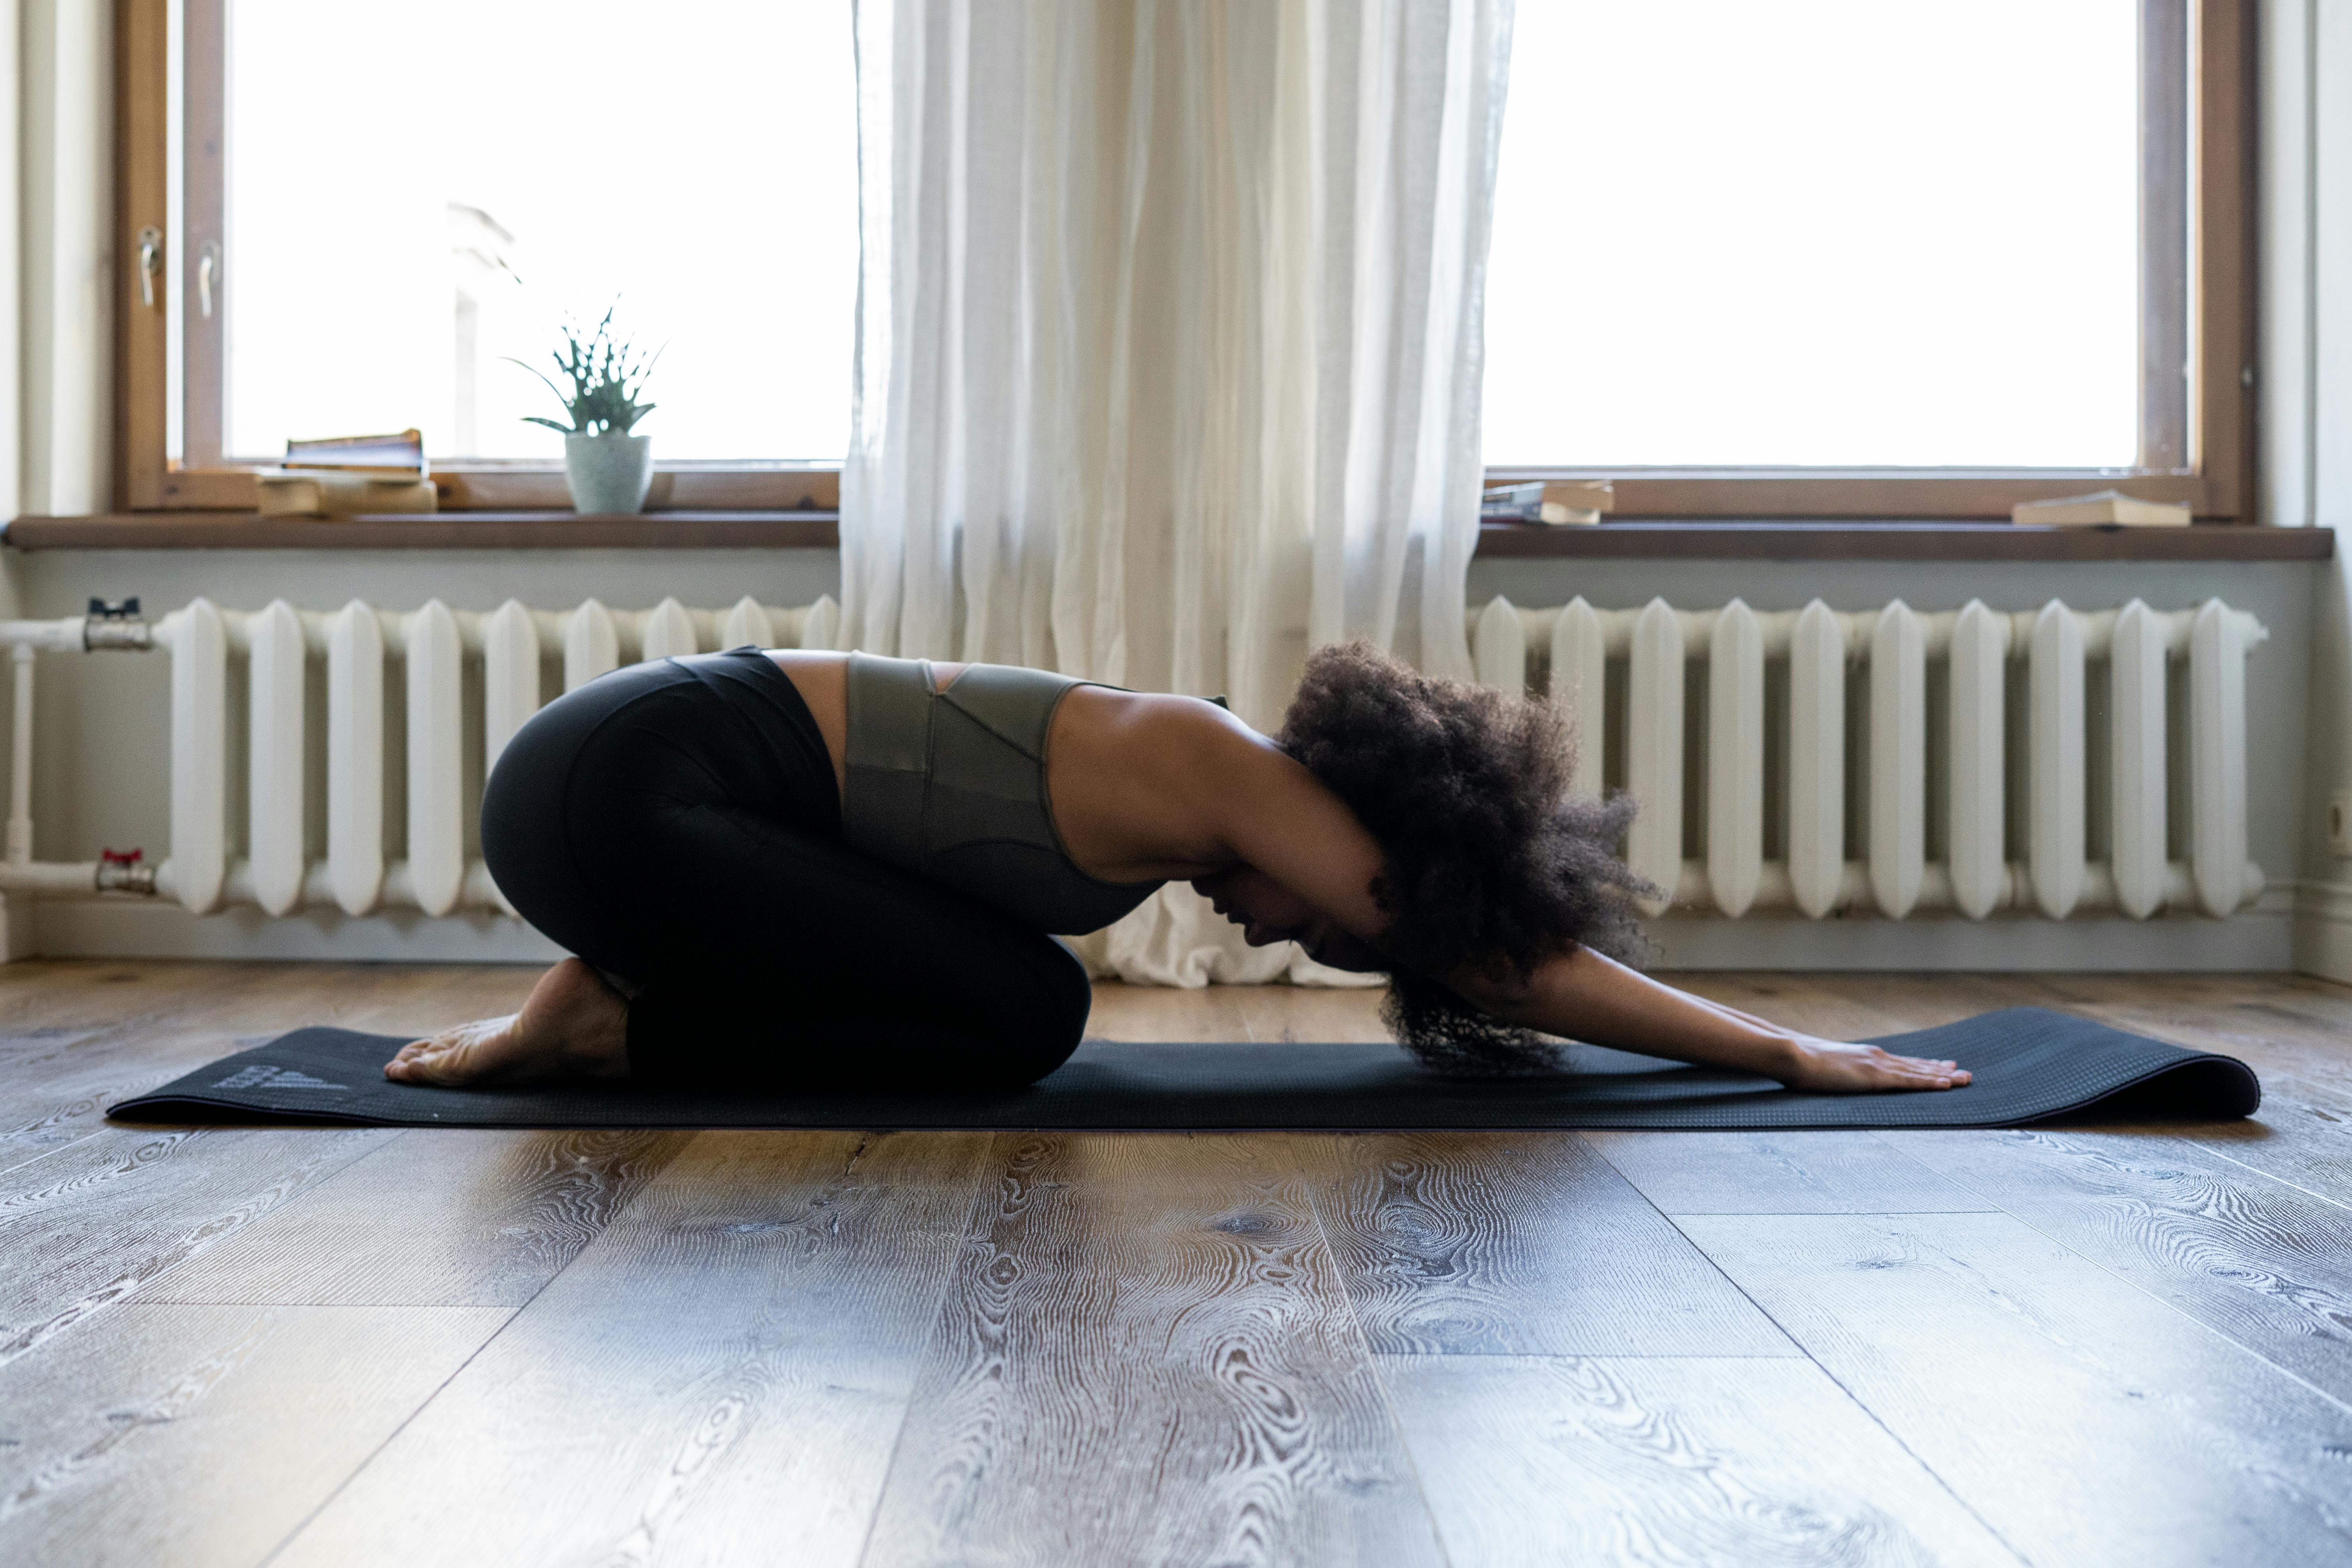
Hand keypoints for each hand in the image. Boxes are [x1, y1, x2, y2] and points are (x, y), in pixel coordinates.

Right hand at [1774, 1035, 1970, 1093]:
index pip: (1900, 1062)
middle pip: (1915, 1065)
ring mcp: (1876, 1066)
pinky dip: (1929, 1082)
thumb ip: (1835, 1070)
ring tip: (1965, 1079)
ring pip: (1918, 1072)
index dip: (1922, 1066)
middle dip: (1940, 1070)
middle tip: (1964, 1073)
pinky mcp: (1874, 1077)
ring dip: (1943, 1076)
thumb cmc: (1800, 1060)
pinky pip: (1908, 1081)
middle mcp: (1875, 1057)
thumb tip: (1832, 1075)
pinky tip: (1945, 1085)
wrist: (1792, 1054)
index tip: (1941, 1066)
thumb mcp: (1822, 1065)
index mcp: (1864, 1056)